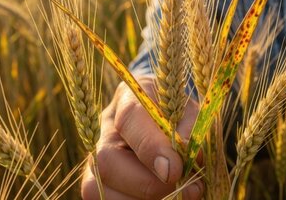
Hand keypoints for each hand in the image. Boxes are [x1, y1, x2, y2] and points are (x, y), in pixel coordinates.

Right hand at [81, 78, 202, 199]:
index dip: (150, 147)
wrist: (167, 121)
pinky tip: (162, 199)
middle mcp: (105, 126)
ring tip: (178, 195)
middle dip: (147, 183)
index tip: (174, 170)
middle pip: (107, 160)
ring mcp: (94, 156)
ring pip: (98, 187)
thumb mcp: (190, 113)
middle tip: (185, 189)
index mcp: (130, 97)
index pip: (130, 118)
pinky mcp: (96, 182)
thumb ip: (188, 130)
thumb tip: (183, 160)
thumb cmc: (180, 115)